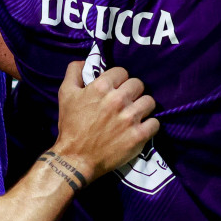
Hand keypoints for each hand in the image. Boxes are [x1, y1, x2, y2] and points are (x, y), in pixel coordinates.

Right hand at [50, 59, 158, 182]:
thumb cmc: (70, 126)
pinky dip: (149, 125)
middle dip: (133, 92)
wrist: (75, 158)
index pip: (122, 72)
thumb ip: (74, 72)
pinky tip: (141, 128)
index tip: (116, 89)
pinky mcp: (138, 136)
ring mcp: (130, 118)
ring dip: (143, 107)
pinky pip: (155, 123)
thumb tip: (85, 61)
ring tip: (135, 114)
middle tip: (126, 102)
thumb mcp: (65, 94)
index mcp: (101, 87)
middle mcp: (117, 100)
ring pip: (150, 102)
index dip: (119, 80)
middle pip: (138, 84)